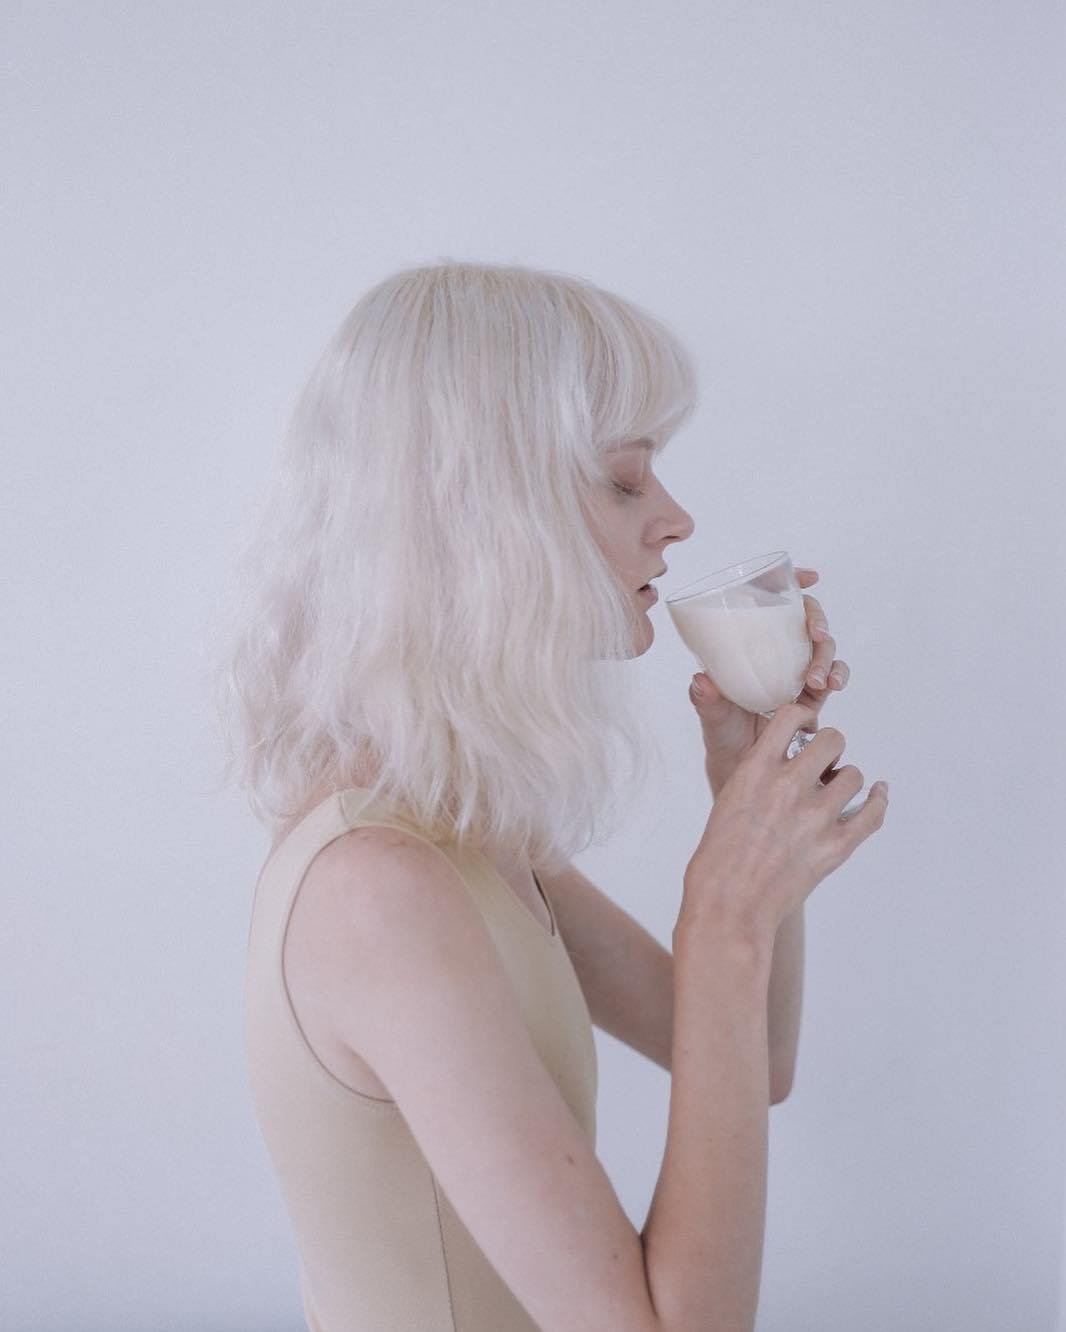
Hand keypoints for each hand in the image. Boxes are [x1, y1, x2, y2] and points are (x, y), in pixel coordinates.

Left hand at [688, 567, 850, 796]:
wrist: (742, 774)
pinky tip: (832, 685)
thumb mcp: (711, 719)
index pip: (770, 607)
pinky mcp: (811, 698)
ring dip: (826, 655)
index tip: (809, 577)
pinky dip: (837, 674)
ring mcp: (794, 675)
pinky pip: (831, 676)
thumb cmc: (722, 739)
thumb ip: (706, 702)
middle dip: (817, 619)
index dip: (791, 585)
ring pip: (822, 649)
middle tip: (816, 633)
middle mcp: (772, 656)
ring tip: (818, 679)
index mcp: (747, 649)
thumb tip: (700, 681)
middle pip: (804, 622)